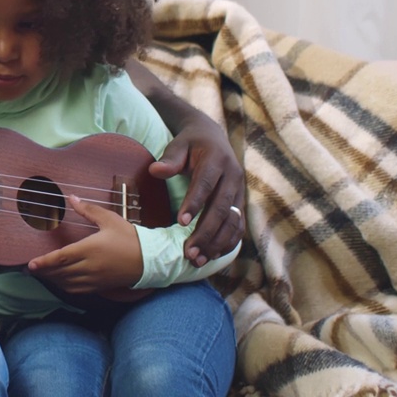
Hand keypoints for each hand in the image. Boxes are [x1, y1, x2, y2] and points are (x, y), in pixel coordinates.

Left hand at [25, 195, 142, 293]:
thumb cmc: (130, 237)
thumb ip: (88, 210)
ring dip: (53, 279)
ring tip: (43, 273)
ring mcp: (95, 279)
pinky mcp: (100, 286)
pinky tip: (61, 281)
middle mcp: (90, 266)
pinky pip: (77, 289)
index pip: (61, 258)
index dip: (44, 262)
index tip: (31, 264)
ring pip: (67, 283)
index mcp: (90, 249)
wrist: (150, 259)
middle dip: (44, 271)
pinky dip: (65, 286)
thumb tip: (72, 198)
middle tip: (31, 269)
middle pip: (60, 272)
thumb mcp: (109, 219)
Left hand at [148, 115, 244, 266]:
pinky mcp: (240, 202)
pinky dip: (228, 242)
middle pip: (221, 208)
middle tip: (189, 252)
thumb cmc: (190, 143)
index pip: (205, 184)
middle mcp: (233, 176)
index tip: (181, 222)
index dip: (195, 203)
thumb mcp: (178, 144)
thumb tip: (155, 170)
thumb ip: (170, 159)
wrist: (212, 137)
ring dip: (217, 242)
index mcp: (217, 160)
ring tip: (198, 260)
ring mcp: (239, 190)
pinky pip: (239, 225)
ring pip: (233, 221)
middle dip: (206, 232)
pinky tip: (213, 255)